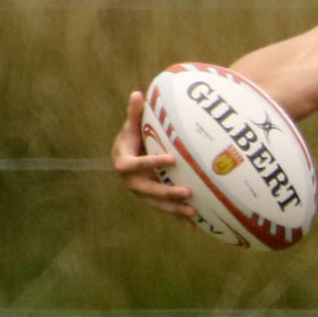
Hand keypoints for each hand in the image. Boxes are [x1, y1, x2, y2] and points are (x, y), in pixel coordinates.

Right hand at [111, 90, 197, 220]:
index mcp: (123, 162)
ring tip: (194, 211)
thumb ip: (135, 113)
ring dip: (174, 209)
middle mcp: (129, 181)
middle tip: (187, 191)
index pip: (134, 165)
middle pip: (146, 189)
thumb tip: (138, 93)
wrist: (128, 156)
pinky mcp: (150, 200)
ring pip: (156, 204)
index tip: (171, 159)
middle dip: (166, 192)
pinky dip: (177, 217)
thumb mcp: (132, 126)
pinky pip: (164, 209)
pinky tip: (194, 223)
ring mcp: (140, 193)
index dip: (151, 163)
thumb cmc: (133, 139)